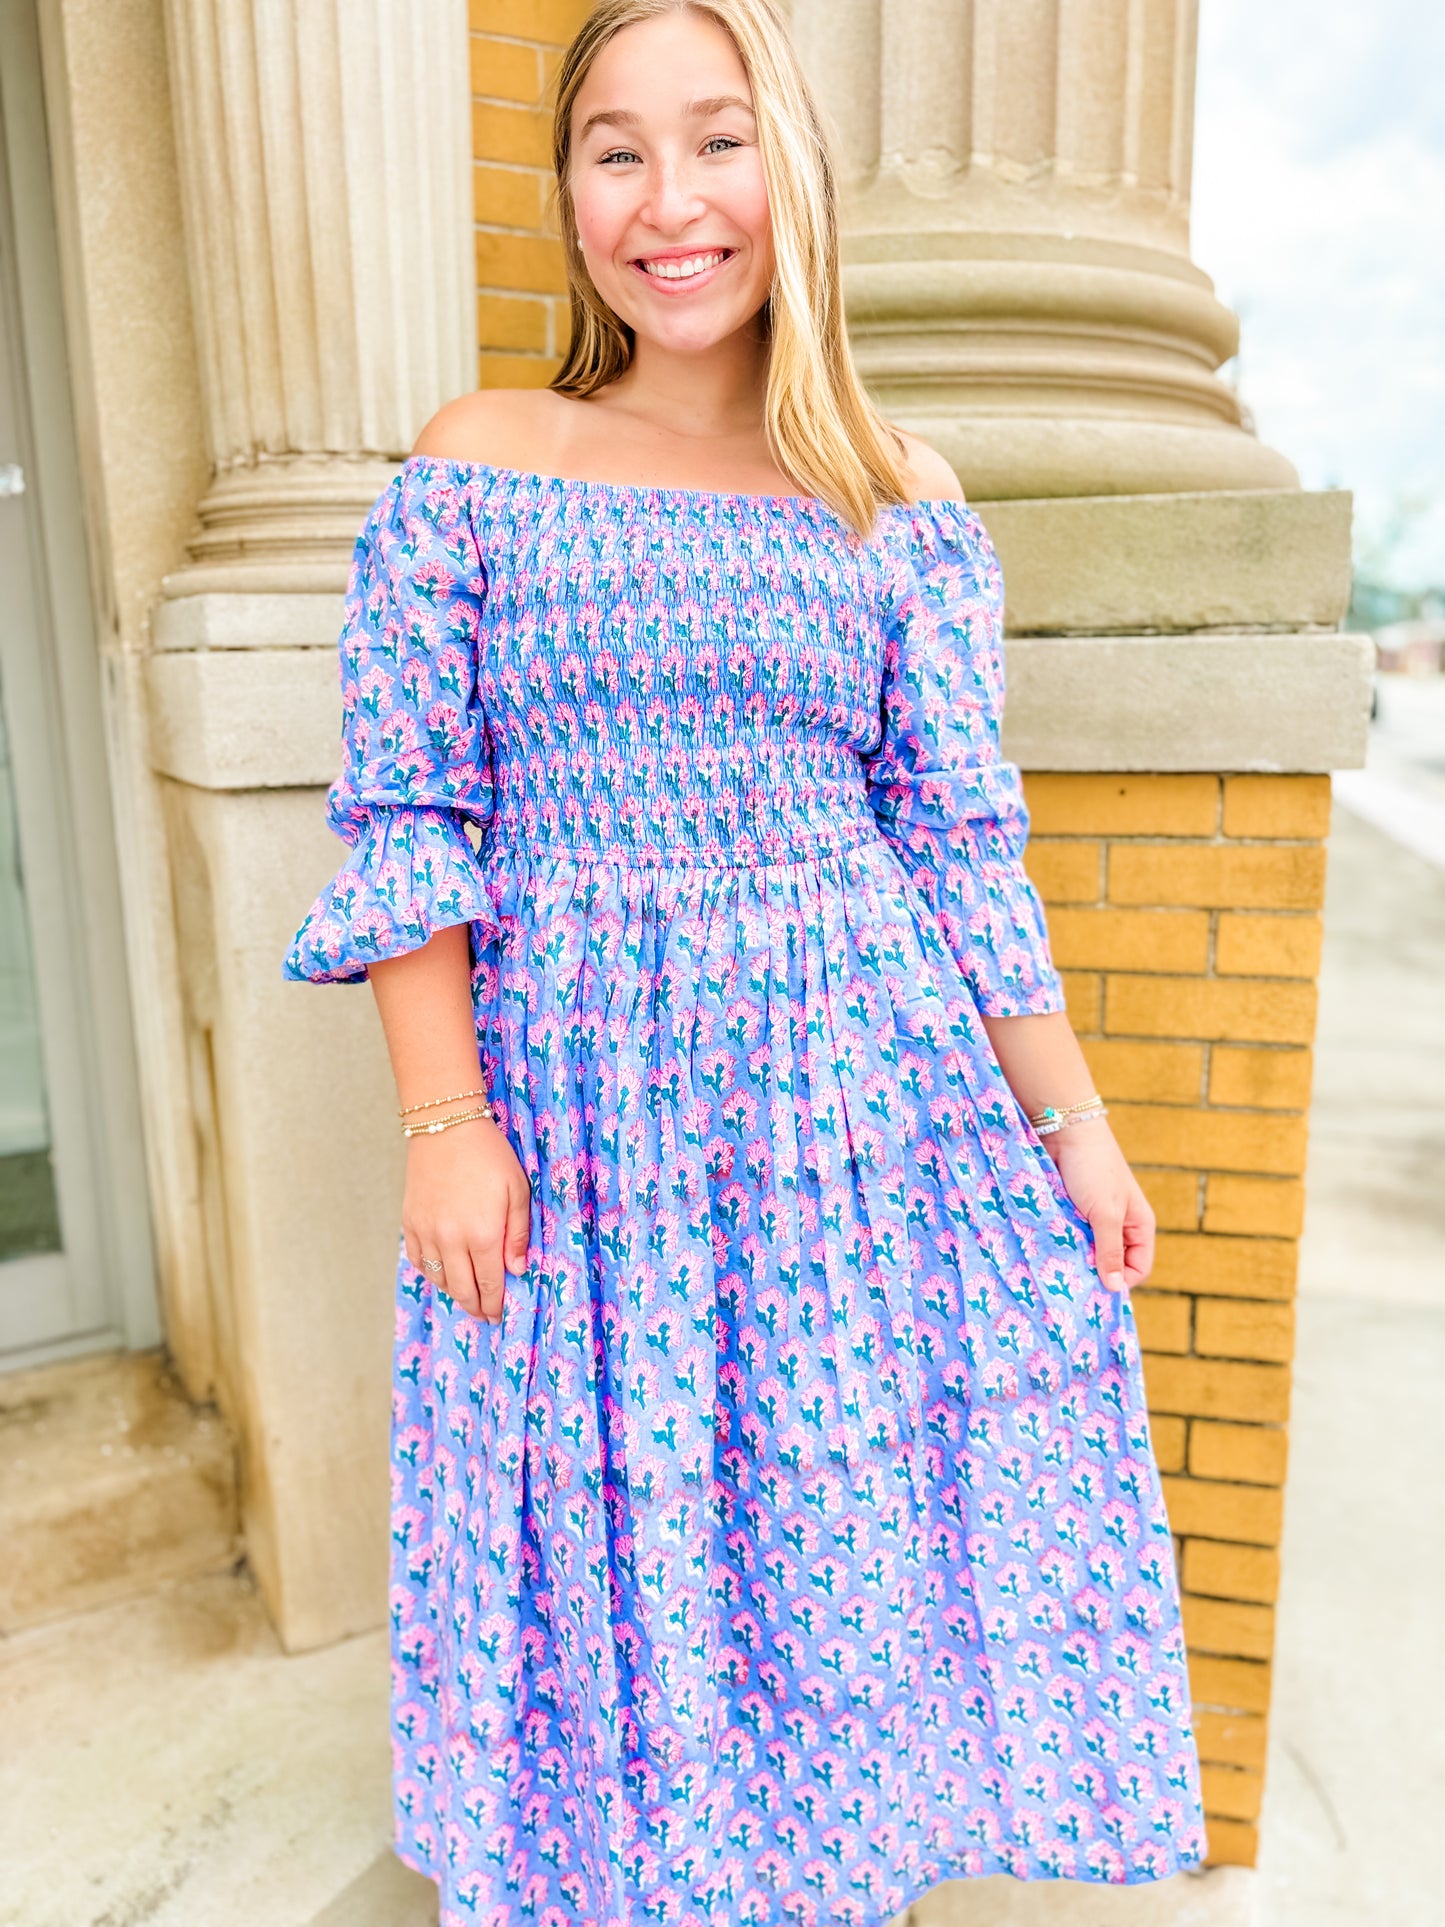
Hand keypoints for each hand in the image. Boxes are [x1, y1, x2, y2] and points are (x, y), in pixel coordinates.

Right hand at [402, 1117, 531, 1322]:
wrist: (445, 1127)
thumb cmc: (489, 1155)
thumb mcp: (517, 1190)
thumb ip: (518, 1233)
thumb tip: (517, 1270)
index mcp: (483, 1233)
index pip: (490, 1283)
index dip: (495, 1304)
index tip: (499, 1316)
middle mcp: (452, 1240)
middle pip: (462, 1290)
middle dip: (476, 1307)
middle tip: (485, 1316)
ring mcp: (427, 1233)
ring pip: (439, 1279)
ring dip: (454, 1293)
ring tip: (467, 1295)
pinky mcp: (410, 1223)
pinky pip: (420, 1261)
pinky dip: (433, 1273)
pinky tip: (445, 1272)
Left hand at [1045, 1119, 1154, 1291]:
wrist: (1065, 1130)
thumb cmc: (1092, 1169)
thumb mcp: (1105, 1213)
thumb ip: (1109, 1251)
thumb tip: (1115, 1289)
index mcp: (1138, 1226)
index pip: (1138, 1268)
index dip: (1121, 1282)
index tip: (1095, 1291)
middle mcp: (1119, 1225)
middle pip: (1111, 1263)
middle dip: (1094, 1273)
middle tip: (1072, 1283)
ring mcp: (1094, 1218)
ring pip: (1088, 1252)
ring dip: (1075, 1259)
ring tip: (1059, 1267)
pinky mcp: (1071, 1212)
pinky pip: (1070, 1238)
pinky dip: (1062, 1244)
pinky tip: (1049, 1250)